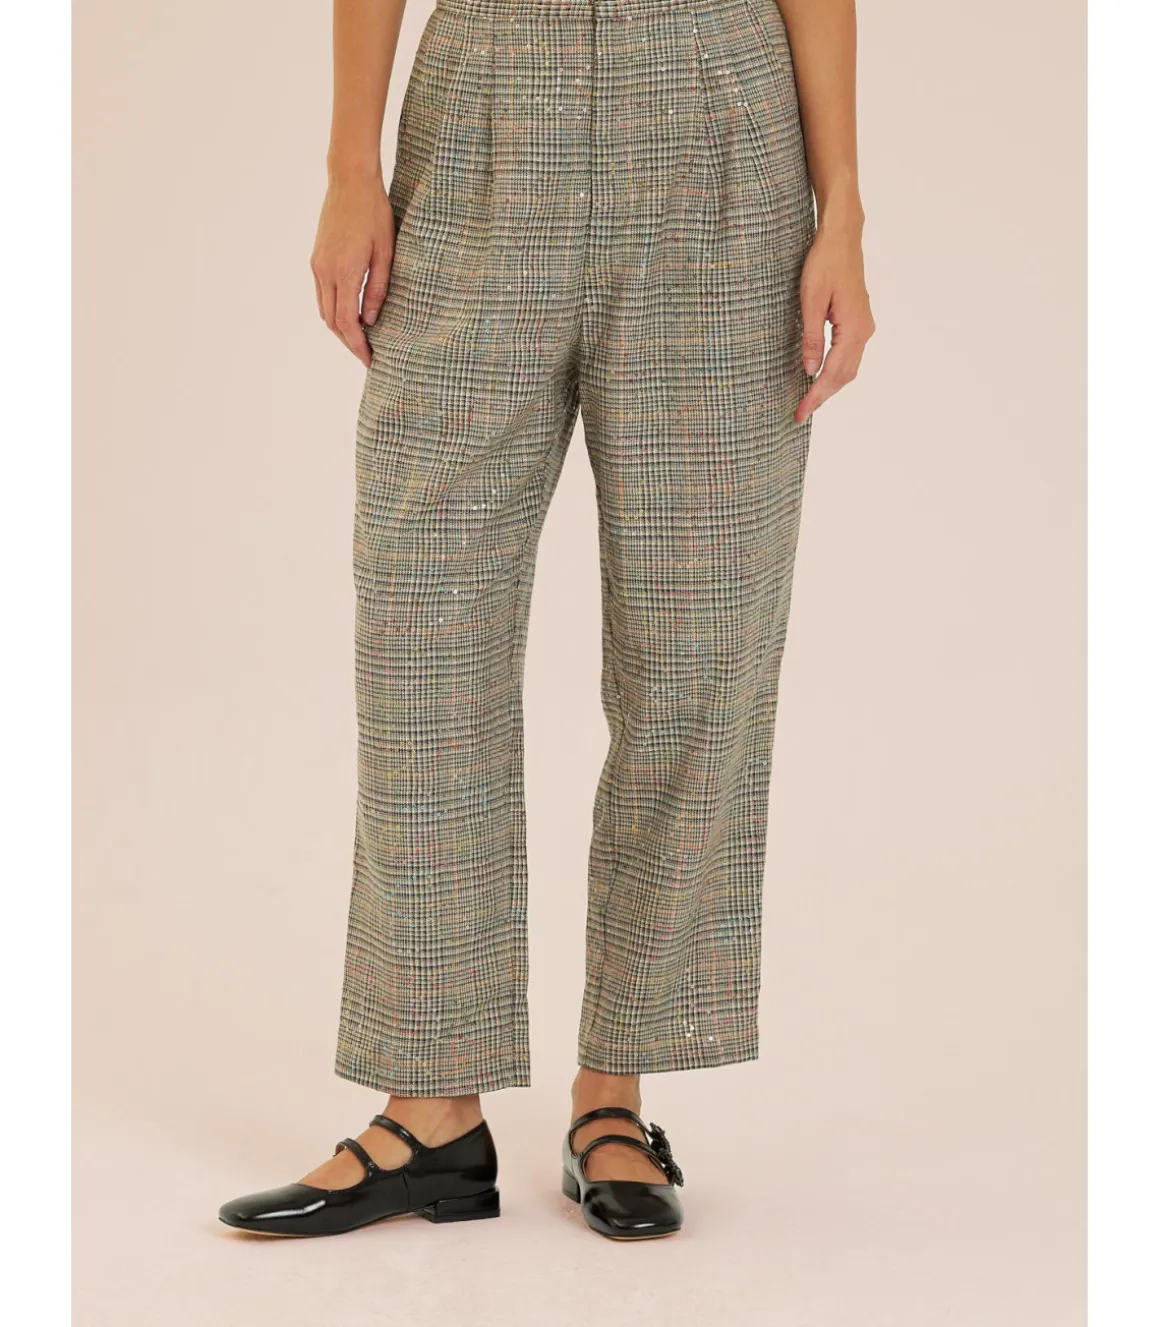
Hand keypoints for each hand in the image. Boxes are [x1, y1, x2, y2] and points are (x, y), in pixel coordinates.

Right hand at [310, 173, 395, 367]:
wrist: (350, 182)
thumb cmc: (375, 214)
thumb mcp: (386, 253)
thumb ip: (378, 289)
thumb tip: (372, 321)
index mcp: (345, 272)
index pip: (347, 322)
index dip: (358, 345)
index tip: (370, 360)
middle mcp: (325, 271)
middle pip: (332, 322)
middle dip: (349, 342)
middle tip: (368, 355)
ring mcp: (317, 265)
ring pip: (325, 310)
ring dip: (340, 328)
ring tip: (361, 339)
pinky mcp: (316, 259)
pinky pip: (322, 295)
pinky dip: (334, 311)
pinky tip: (351, 315)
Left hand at [795, 220, 874, 423]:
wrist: (842, 238)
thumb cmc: (824, 263)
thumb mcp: (811, 301)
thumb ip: (811, 338)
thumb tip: (810, 370)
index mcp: (853, 328)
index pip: (833, 372)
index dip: (816, 395)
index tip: (801, 412)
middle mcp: (864, 331)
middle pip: (844, 375)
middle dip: (822, 396)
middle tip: (799, 414)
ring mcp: (864, 326)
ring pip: (848, 367)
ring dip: (829, 386)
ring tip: (809, 401)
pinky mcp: (859, 321)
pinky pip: (848, 355)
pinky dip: (835, 371)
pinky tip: (821, 376)